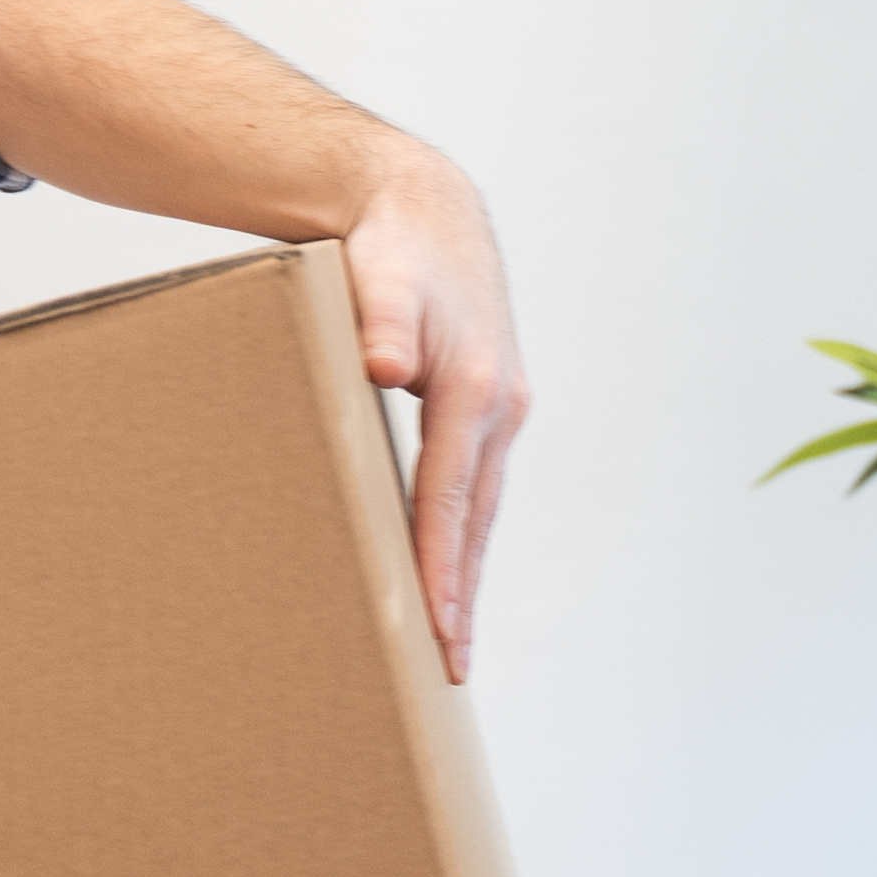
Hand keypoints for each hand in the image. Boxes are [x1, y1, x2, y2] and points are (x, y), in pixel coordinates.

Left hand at [339, 153, 529, 685]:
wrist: (421, 210)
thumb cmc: (392, 250)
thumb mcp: (381, 279)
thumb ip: (378, 322)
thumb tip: (383, 367)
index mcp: (472, 391)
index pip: (450, 499)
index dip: (441, 566)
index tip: (436, 626)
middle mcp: (497, 408)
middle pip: (475, 520)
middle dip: (462, 593)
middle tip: (449, 666)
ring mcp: (497, 409)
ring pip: (479, 509)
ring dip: (465, 572)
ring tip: (450, 640)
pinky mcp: (482, 407)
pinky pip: (471, 486)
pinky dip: (461, 533)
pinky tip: (444, 567)